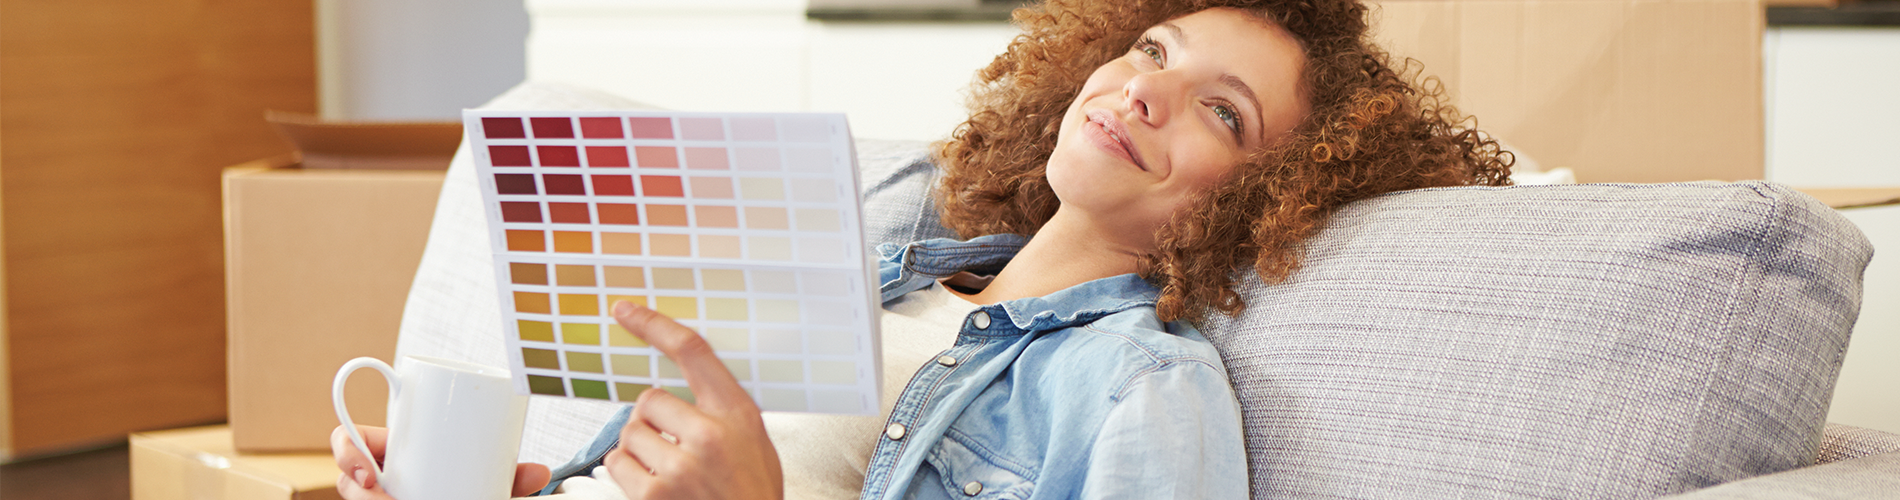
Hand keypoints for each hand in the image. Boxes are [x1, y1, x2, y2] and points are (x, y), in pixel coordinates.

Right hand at [330, 425, 550, 498]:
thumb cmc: (466, 486)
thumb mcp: (485, 479)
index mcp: (394, 450)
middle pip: (347, 478)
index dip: (347, 451)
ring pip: (355, 497)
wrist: (468, 498)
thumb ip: (510, 478)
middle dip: (355, 487)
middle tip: (380, 495)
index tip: (368, 473)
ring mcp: (377, 493)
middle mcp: (377, 475)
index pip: (351, 440)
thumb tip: (541, 473)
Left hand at [605, 301, 783, 499]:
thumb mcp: (754, 441)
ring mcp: (680, 467)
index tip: (626, 311)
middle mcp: (710, 436)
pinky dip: (628, 474)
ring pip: (629, 433)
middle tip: (672, 442)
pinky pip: (618, 464)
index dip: (654, 325)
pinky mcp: (655, 495)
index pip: (692, 352)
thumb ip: (721, 411)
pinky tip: (656, 487)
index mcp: (738, 414)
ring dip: (640, 449)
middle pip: (649, 398)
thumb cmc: (753, 492)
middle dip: (652, 419)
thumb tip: (677, 386)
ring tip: (668, 470)